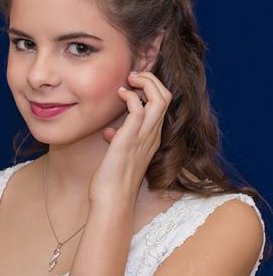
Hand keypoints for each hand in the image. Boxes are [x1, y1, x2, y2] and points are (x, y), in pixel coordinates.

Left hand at [88, 71, 172, 208]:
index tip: (133, 85)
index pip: (163, 105)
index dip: (152, 89)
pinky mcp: (130, 139)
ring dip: (145, 82)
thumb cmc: (112, 180)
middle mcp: (152, 135)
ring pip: (159, 99)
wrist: (112, 200)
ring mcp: (143, 136)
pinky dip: (130, 96)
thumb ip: (118, 140)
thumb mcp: (118, 154)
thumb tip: (109, 131)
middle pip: (166, 96)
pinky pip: (138, 108)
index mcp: (151, 137)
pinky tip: (119, 94)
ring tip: (129, 79)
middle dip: (152, 79)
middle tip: (133, 76)